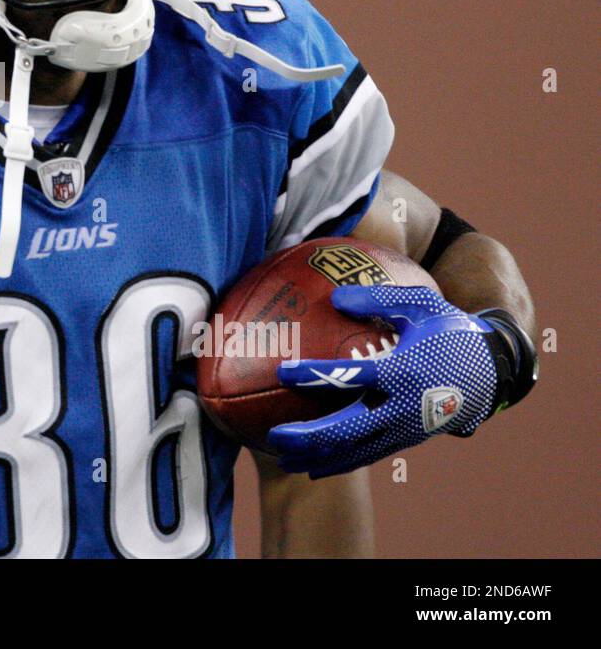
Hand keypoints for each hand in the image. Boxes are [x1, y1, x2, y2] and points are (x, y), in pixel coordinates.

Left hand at [267, 285, 508, 477]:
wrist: (492, 370)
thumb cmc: (449, 330)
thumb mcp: (420, 305)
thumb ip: (378, 298)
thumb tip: (334, 297)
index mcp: (403, 371)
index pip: (352, 376)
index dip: (316, 375)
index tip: (282, 371)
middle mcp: (404, 407)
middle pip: (350, 429)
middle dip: (311, 437)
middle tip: (274, 436)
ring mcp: (407, 428)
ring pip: (358, 452)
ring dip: (320, 458)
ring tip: (283, 462)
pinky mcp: (408, 439)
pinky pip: (369, 455)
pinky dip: (340, 463)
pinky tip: (312, 468)